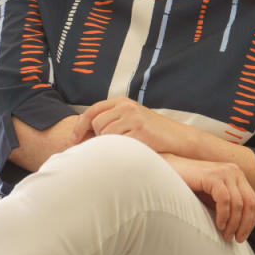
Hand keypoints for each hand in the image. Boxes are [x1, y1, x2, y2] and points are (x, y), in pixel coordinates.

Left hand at [71, 97, 195, 155]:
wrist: (180, 140)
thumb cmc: (154, 134)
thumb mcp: (132, 120)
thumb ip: (113, 121)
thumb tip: (85, 135)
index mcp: (123, 102)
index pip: (93, 110)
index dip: (80, 125)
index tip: (74, 139)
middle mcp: (127, 107)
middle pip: (96, 123)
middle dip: (97, 138)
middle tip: (106, 149)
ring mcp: (134, 118)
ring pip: (105, 134)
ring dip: (110, 145)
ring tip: (125, 149)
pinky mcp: (140, 132)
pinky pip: (117, 144)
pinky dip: (120, 151)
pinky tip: (131, 152)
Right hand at [163, 154, 254, 242]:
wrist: (170, 170)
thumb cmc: (190, 185)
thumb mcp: (213, 196)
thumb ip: (228, 204)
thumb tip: (242, 224)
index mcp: (237, 176)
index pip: (253, 201)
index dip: (251, 221)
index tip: (243, 234)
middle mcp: (234, 172)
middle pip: (250, 203)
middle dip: (245, 224)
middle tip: (237, 238)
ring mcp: (224, 172)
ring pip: (238, 203)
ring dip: (234, 223)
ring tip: (226, 234)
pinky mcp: (213, 176)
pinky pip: (224, 200)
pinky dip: (224, 215)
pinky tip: (219, 224)